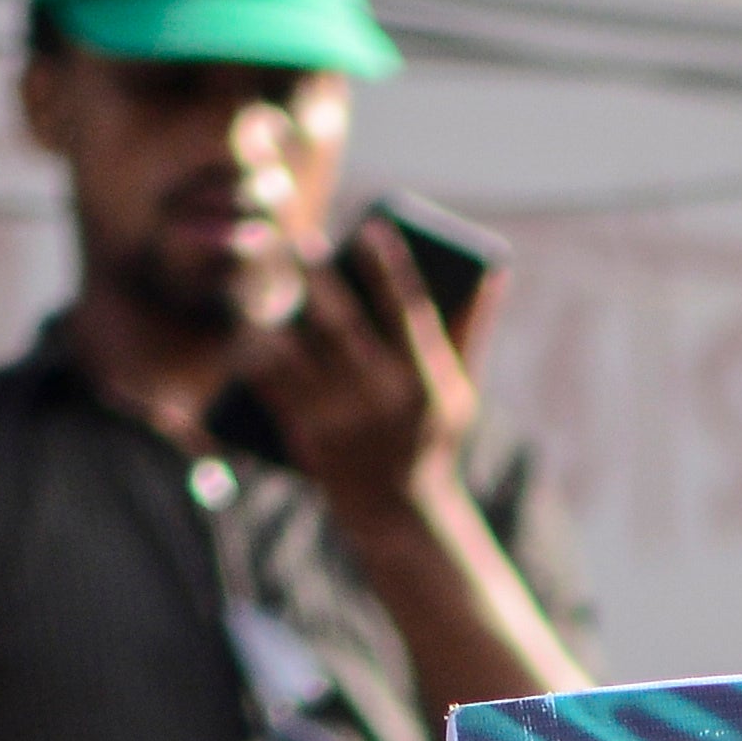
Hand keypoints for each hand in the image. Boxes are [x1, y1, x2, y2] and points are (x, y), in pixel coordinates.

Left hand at [237, 213, 487, 524]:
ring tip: (263, 283)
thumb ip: (473, 327)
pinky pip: (270, 382)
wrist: (398, 512)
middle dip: (321, 279)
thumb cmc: (432, 439)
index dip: (389, 267)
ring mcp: (339, 416)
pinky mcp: (305, 432)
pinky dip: (255, 351)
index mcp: (424, 380)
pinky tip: (247, 327)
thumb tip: (494, 268)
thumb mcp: (462, 389)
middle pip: (342, 324)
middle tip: (304, 242)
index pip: (407, 311)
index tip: (371, 228)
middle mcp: (380, 396)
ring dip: (275, 312)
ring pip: (296, 349)